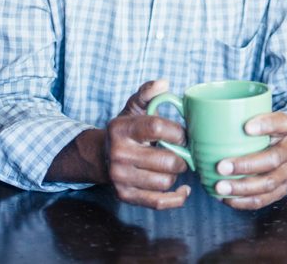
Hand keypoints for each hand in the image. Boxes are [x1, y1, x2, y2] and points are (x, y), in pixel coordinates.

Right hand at [105, 79, 190, 208]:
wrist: (101, 156)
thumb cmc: (126, 130)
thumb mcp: (134, 108)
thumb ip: (148, 93)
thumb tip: (163, 83)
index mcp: (122, 129)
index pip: (157, 128)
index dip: (178, 132)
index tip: (185, 134)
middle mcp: (119, 154)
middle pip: (166, 160)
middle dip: (182, 156)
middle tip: (182, 152)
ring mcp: (120, 178)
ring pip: (165, 181)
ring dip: (176, 174)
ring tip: (173, 165)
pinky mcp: (125, 196)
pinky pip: (158, 202)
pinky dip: (176, 198)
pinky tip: (182, 189)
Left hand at [213, 112, 286, 209]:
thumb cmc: (267, 135)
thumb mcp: (262, 121)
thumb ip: (237, 120)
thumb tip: (195, 124)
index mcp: (284, 129)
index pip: (279, 123)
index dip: (265, 125)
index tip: (246, 127)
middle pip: (272, 159)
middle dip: (246, 165)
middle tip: (221, 166)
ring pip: (268, 183)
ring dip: (242, 187)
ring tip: (220, 187)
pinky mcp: (282, 190)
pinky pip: (264, 199)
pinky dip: (244, 201)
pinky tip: (227, 198)